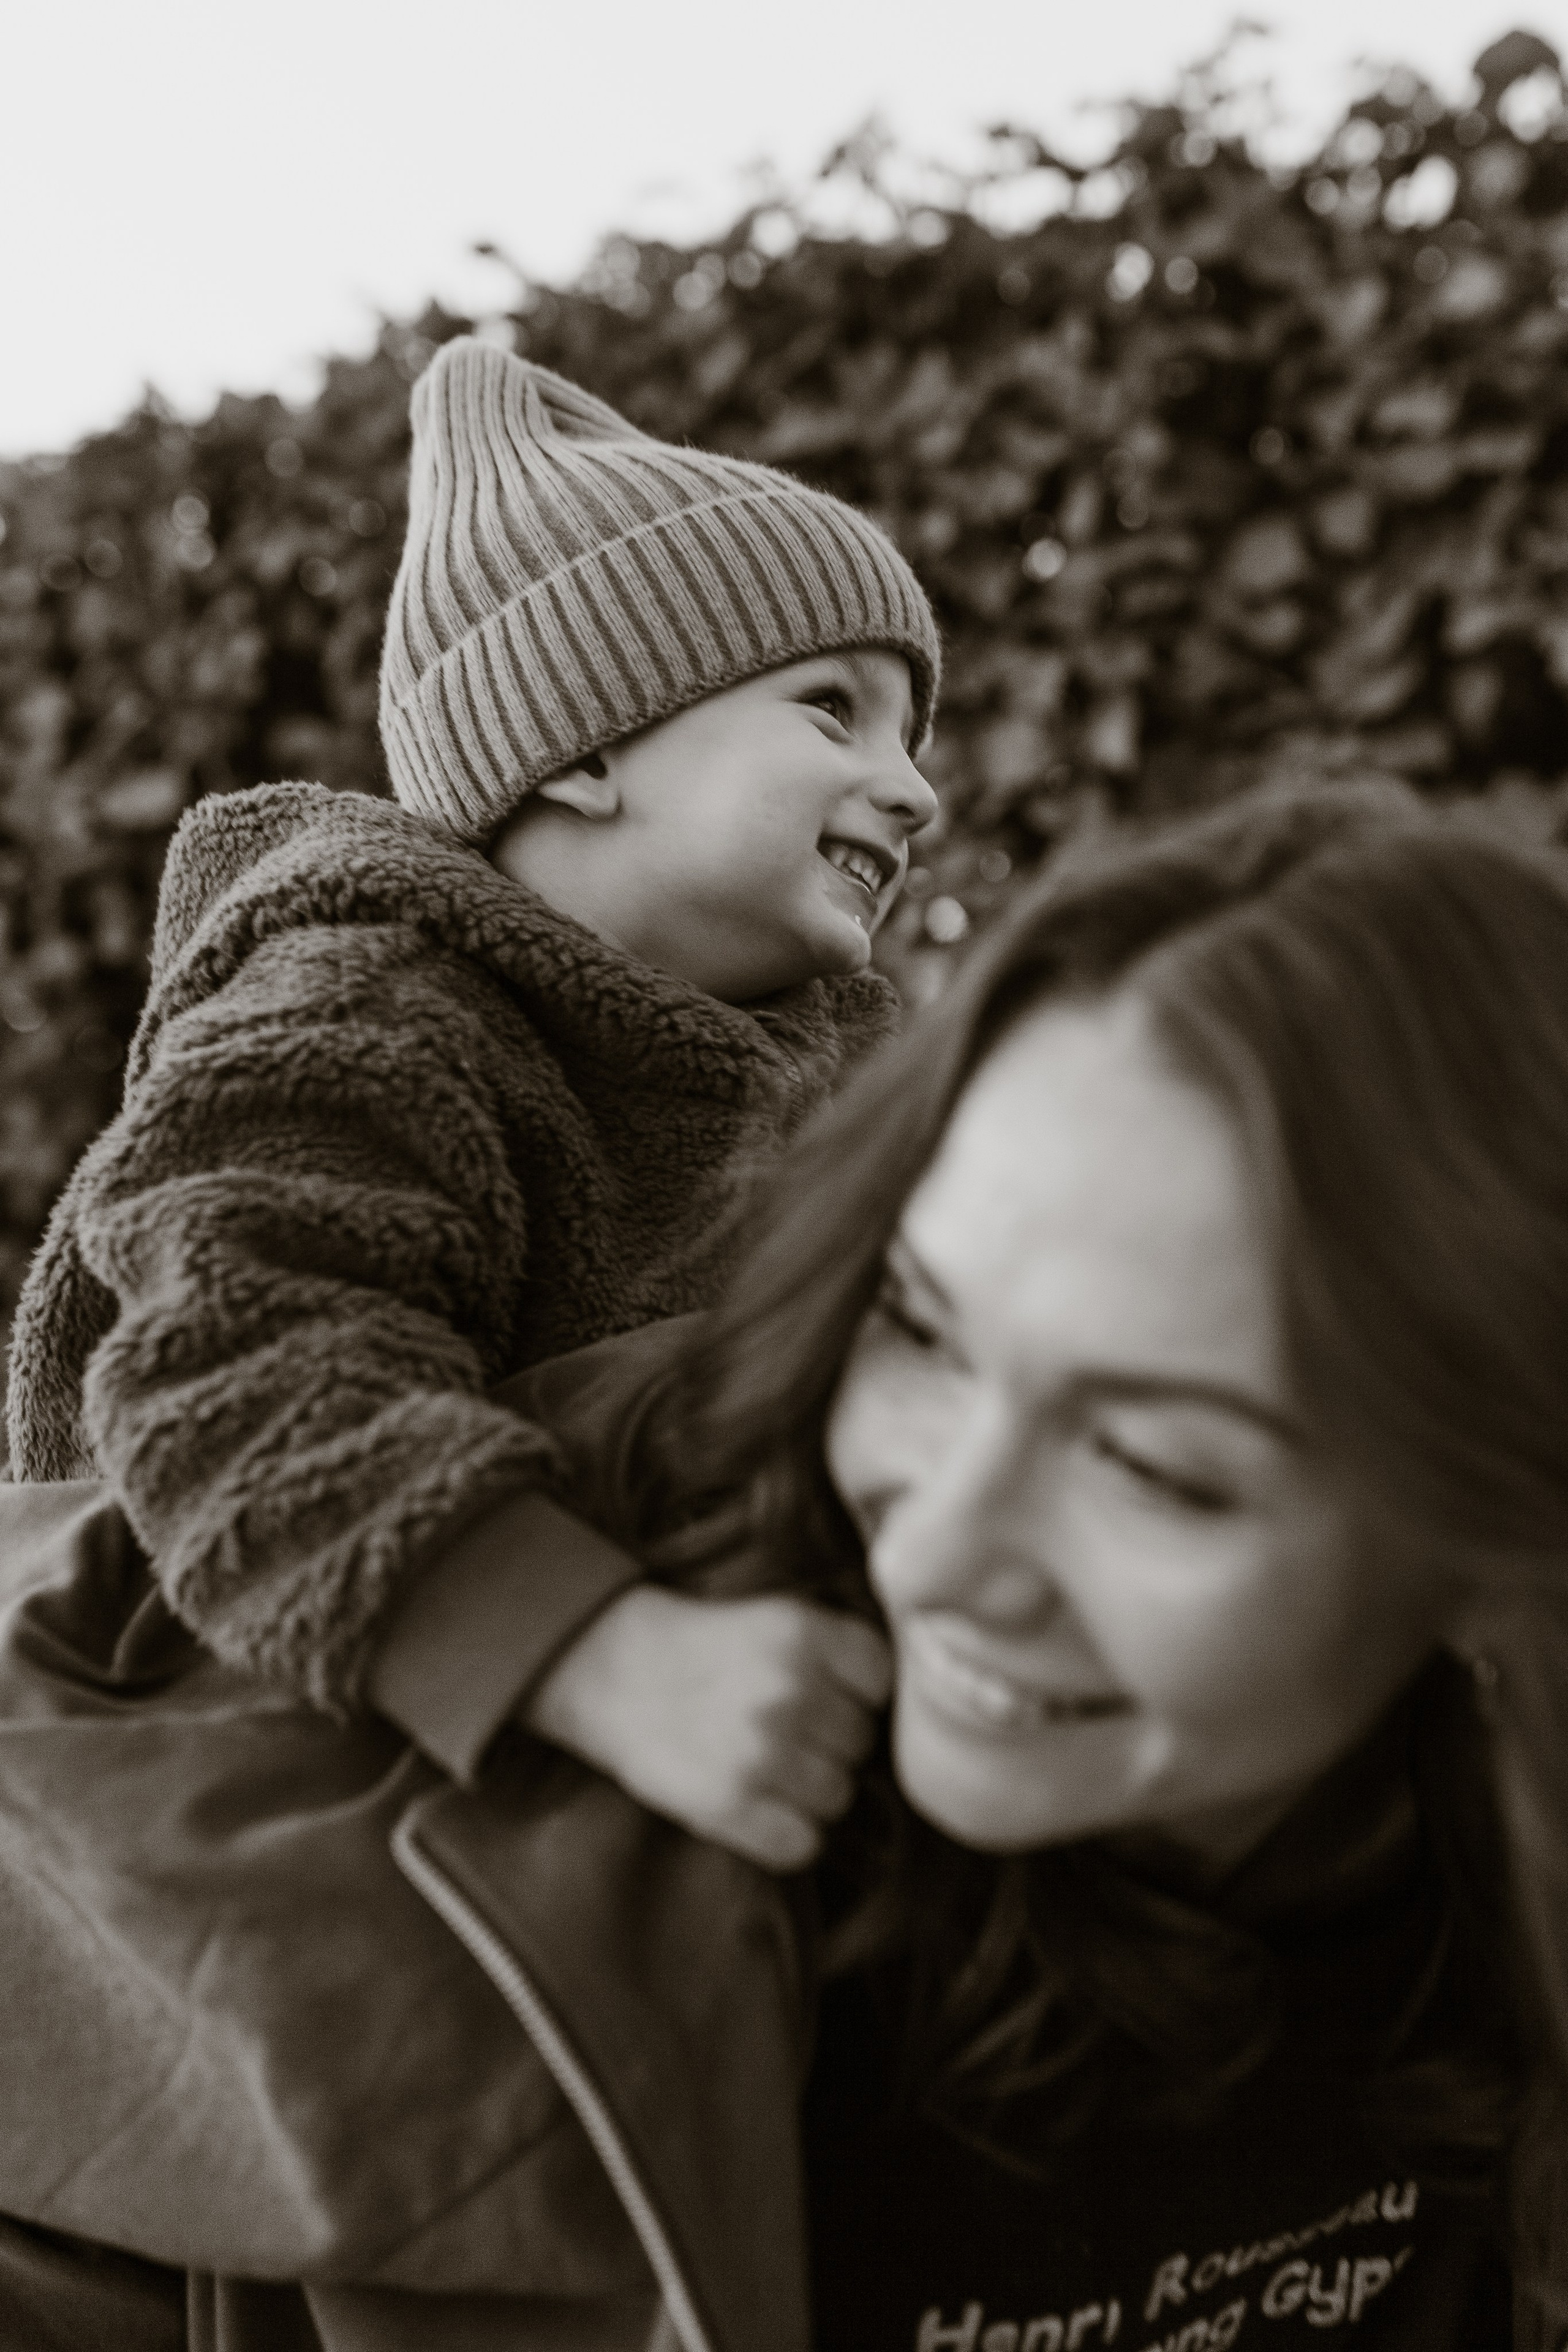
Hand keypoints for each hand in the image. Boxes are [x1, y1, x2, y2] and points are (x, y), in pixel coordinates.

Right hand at [522, 1586, 891, 1870]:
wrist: (610, 1669)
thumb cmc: (703, 1647)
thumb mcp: (775, 1617)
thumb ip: (838, 1651)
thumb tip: (909, 1705)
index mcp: (804, 1634)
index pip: (882, 1683)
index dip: (856, 1693)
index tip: (823, 1692)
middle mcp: (790, 1691)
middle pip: (861, 1744)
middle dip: (830, 1742)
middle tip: (783, 1730)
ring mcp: (761, 1752)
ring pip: (838, 1796)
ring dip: (810, 1790)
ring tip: (766, 1765)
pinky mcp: (729, 1806)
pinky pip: (802, 1844)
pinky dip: (786, 1834)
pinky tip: (756, 1804)